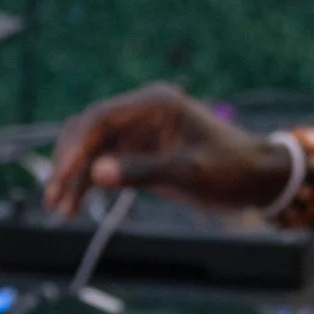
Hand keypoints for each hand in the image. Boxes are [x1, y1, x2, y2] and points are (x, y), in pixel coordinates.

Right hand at [41, 84, 286, 219]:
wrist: (258, 178)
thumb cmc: (232, 170)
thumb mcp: (190, 173)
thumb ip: (142, 172)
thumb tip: (96, 174)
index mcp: (155, 103)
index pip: (100, 119)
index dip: (76, 148)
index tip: (63, 179)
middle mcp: (142, 111)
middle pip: (88, 131)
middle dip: (68, 163)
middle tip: (54, 199)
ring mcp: (139, 130)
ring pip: (91, 148)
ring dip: (74, 176)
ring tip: (61, 210)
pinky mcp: (140, 151)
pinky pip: (104, 162)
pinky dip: (89, 182)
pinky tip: (76, 206)